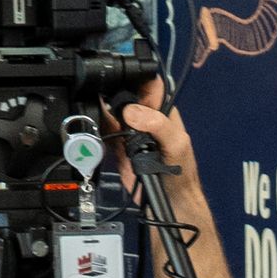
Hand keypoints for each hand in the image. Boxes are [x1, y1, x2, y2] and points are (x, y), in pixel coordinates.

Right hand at [103, 77, 198, 199]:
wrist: (171, 200)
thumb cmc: (181, 171)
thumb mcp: (176, 143)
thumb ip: (158, 124)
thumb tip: (130, 111)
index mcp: (161, 111)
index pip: (147, 85)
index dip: (134, 77)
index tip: (119, 77)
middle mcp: (144, 118)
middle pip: (124, 96)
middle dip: (113, 93)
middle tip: (103, 96)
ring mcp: (130, 132)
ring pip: (111, 113)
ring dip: (103, 111)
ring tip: (97, 114)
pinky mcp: (118, 147)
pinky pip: (105, 134)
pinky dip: (98, 131)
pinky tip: (95, 129)